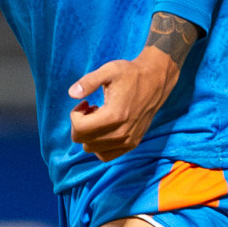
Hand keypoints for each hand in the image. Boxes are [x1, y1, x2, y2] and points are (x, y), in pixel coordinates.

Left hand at [67, 47, 181, 161]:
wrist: (155, 81)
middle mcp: (121, 133)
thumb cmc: (130, 74)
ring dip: (89, 134)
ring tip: (99, 117)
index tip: (84, 103)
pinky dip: (98, 145)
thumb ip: (89, 82)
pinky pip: (106, 156)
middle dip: (80, 124)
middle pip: (83, 140)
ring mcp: (128, 141)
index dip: (75, 115)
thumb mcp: (108, 71)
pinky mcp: (132, 144)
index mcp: (114, 116)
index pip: (79, 129)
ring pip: (92, 149)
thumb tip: (71, 93)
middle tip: (90, 108)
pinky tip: (104, 128)